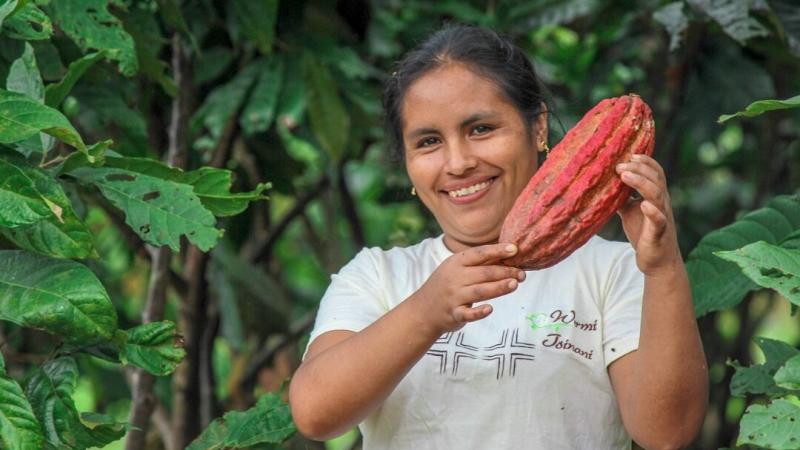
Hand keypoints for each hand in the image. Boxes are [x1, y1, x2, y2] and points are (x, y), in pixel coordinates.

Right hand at [414, 243, 525, 334]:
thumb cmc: (447, 285)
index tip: (515, 249)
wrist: (424, 310)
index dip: (497, 250)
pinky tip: (490, 309)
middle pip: (484, 273)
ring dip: (498, 288)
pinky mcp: (454, 314)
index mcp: (456, 263)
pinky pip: (467, 313)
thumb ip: (479, 263)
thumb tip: (509, 255)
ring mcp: (454, 296)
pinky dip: (478, 312)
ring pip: (480, 291)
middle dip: (505, 272)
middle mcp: (454, 278)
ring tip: (515, 285)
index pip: (479, 253)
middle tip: (522, 274)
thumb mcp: (456, 269)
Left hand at [615, 154, 682, 275]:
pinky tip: (643, 205)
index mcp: (655, 196)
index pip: (656, 172)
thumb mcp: (629, 211)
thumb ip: (621, 197)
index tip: (629, 154)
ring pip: (657, 195)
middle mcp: (661, 203)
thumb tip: (603, 183)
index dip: (645, 162)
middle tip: (620, 165)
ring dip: (642, 183)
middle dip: (639, 169)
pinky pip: (658, 220)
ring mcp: (662, 217)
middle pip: (656, 179)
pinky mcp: (659, 233)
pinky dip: (652, 211)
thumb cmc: (643, 233)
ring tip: (625, 175)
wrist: (656, 261)